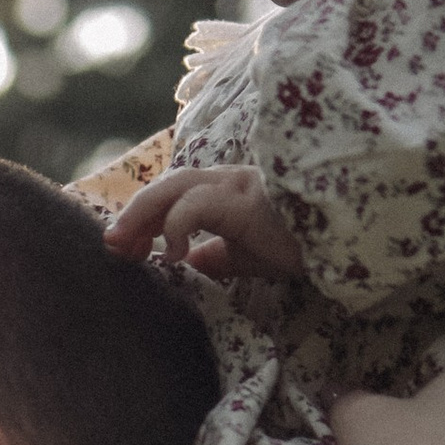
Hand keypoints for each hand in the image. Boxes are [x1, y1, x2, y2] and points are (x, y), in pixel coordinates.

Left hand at [103, 161, 303, 281]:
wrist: (335, 241)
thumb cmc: (297, 244)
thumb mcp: (245, 254)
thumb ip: (215, 255)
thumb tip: (190, 263)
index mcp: (222, 190)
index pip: (171, 193)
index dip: (142, 216)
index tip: (122, 246)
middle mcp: (224, 180)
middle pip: (165, 185)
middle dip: (133, 213)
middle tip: (110, 245)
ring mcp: (234, 187)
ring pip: (174, 187)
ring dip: (142, 215)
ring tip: (124, 246)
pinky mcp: (242, 201)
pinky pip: (195, 206)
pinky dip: (174, 226)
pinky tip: (171, 254)